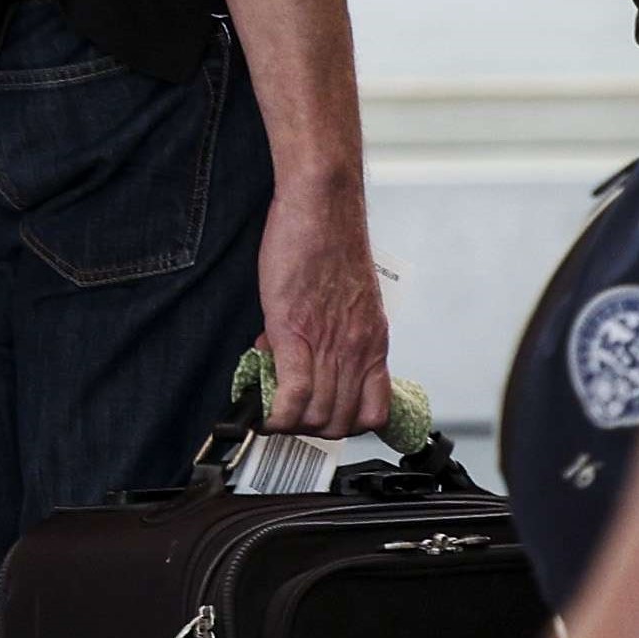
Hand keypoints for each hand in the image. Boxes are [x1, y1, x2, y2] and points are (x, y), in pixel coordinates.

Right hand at [256, 180, 391, 437]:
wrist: (322, 207)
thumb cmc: (330, 243)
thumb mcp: (348, 300)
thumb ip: (332, 335)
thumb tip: (302, 359)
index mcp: (372, 343)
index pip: (375, 413)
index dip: (346, 427)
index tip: (321, 420)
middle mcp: (357, 350)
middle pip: (342, 423)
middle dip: (311, 430)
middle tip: (287, 415)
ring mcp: (329, 344)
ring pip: (318, 417)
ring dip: (290, 425)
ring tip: (271, 409)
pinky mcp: (295, 333)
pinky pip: (292, 396)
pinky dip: (276, 415)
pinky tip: (264, 414)